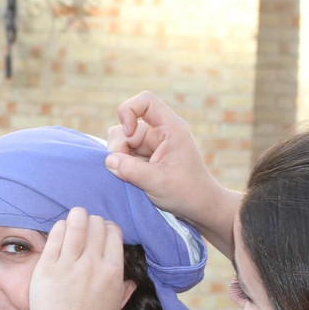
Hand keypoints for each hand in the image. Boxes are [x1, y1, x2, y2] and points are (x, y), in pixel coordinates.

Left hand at [29, 208, 125, 309]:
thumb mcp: (116, 306)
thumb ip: (124, 288)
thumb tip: (131, 280)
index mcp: (114, 271)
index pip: (113, 231)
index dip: (107, 227)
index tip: (100, 232)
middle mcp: (93, 265)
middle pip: (95, 224)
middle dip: (91, 221)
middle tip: (85, 226)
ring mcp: (69, 265)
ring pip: (76, 224)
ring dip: (75, 217)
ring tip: (73, 218)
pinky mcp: (46, 268)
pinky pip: (55, 236)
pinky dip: (59, 228)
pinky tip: (59, 230)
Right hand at [105, 91, 228, 224]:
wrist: (200, 208)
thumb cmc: (187, 193)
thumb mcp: (157, 183)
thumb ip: (131, 170)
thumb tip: (108, 160)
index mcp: (171, 129)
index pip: (145, 101)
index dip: (129, 111)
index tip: (128, 134)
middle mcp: (160, 132)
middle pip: (127, 127)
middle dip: (119, 147)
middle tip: (122, 171)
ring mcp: (152, 144)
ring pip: (122, 141)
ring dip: (119, 157)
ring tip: (128, 177)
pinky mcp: (146, 157)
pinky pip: (125, 154)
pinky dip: (121, 165)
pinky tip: (128, 179)